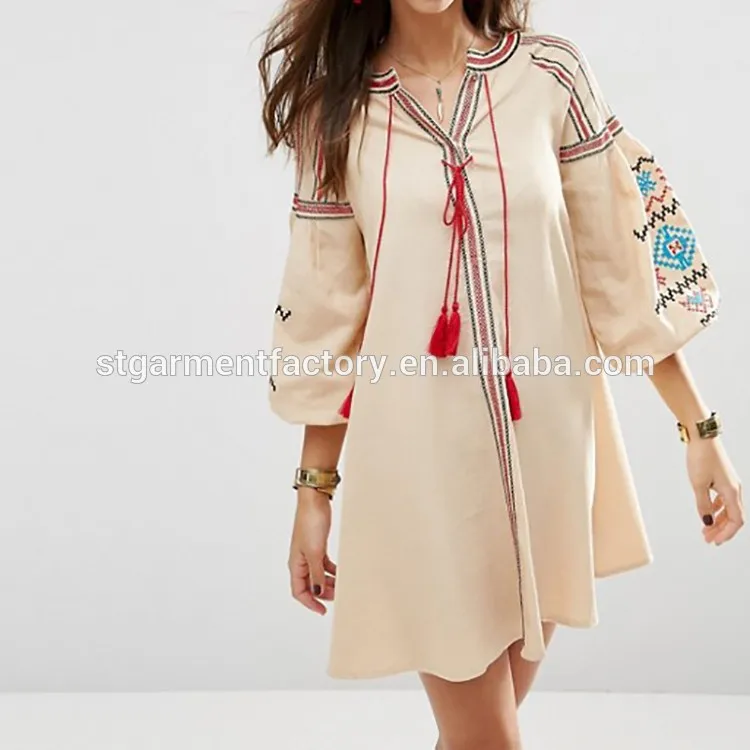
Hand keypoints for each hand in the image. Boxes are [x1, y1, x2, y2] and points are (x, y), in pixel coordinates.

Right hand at [288, 487, 335, 614]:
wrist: (315, 500)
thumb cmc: (310, 522)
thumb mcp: (315, 553)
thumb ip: (316, 575)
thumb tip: (317, 594)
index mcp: (295, 563)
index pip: (299, 591)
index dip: (310, 603)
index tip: (323, 610)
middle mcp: (300, 560)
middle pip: (309, 585)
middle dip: (322, 593)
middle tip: (337, 596)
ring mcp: (309, 552)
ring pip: (318, 575)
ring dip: (328, 582)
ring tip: (341, 585)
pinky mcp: (318, 545)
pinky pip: (323, 564)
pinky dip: (331, 570)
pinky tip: (340, 572)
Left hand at [687, 438, 743, 544]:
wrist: (702, 436)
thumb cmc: (701, 457)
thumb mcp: (698, 484)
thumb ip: (703, 505)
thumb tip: (707, 522)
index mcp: (732, 492)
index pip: (736, 521)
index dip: (726, 533)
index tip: (714, 541)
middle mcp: (735, 489)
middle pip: (733, 516)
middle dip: (721, 529)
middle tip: (707, 538)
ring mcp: (729, 483)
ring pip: (728, 508)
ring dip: (718, 520)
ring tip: (705, 529)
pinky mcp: (722, 478)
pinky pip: (723, 498)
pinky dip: (716, 508)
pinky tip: (707, 512)